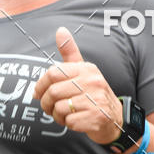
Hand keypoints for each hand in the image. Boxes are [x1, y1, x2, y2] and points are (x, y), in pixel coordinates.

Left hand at [33, 27, 122, 144]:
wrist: (116, 118)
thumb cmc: (94, 94)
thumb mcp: (84, 72)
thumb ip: (70, 53)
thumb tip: (60, 30)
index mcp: (86, 69)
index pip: (53, 73)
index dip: (40, 85)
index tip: (38, 93)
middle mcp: (93, 82)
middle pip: (53, 92)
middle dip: (46, 104)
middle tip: (49, 108)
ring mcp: (96, 100)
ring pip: (60, 108)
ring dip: (56, 115)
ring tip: (63, 114)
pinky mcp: (96, 117)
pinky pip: (69, 121)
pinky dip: (67, 124)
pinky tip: (74, 120)